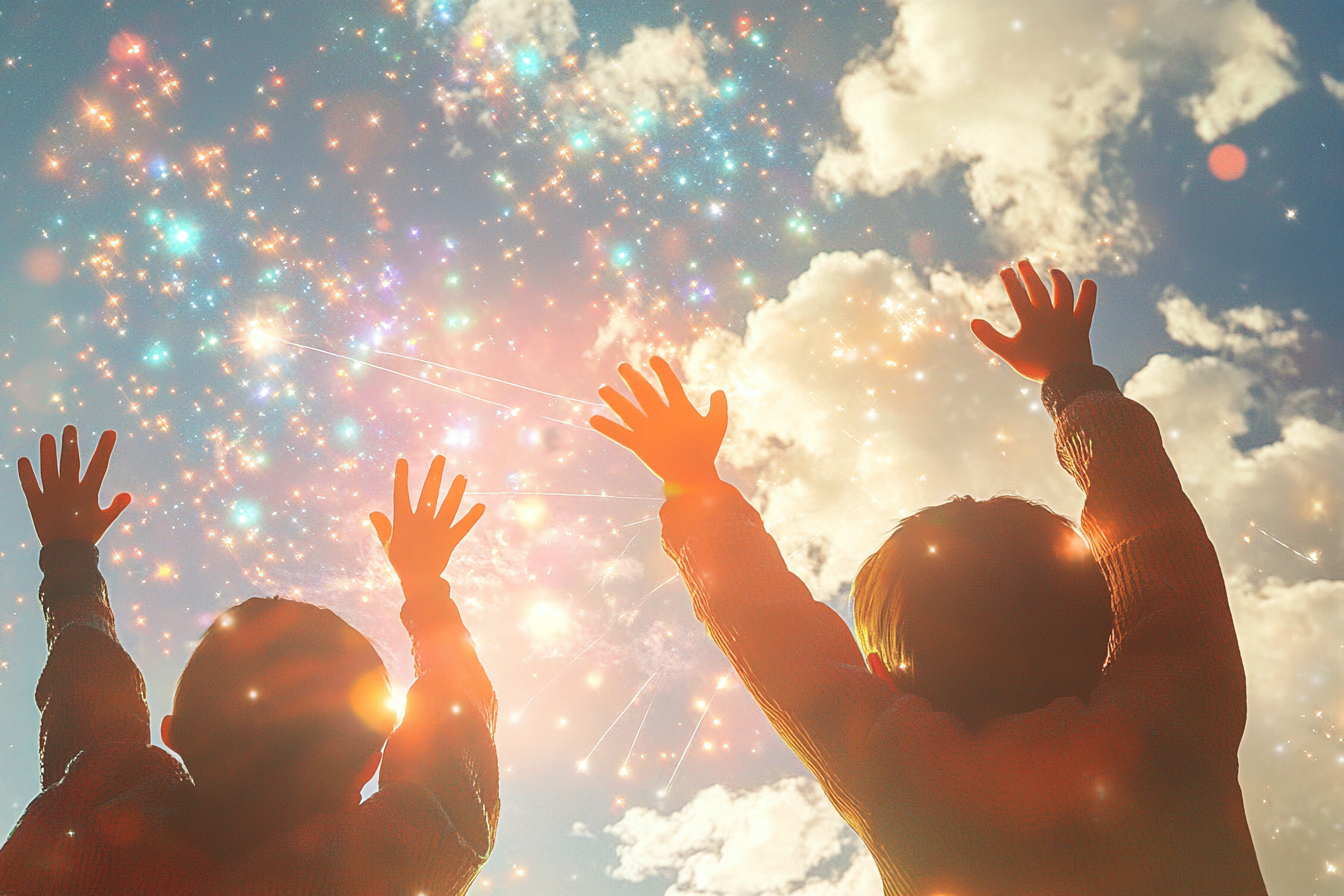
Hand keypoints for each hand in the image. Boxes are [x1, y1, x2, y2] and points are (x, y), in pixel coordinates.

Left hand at [18, 426, 132, 545]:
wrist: (66, 554)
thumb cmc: (88, 535)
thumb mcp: (105, 520)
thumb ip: (116, 506)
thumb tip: (127, 495)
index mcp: (88, 493)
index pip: (99, 465)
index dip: (105, 448)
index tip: (109, 432)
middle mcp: (69, 490)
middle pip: (70, 461)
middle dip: (70, 443)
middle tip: (69, 428)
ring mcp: (52, 496)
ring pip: (48, 469)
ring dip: (47, 452)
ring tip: (46, 437)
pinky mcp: (36, 504)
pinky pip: (29, 485)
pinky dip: (26, 473)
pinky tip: (24, 460)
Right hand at [369, 456, 484, 588]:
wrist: (418, 581)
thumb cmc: (400, 561)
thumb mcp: (388, 544)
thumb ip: (382, 527)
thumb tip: (373, 512)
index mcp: (404, 522)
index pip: (401, 495)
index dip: (401, 477)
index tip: (402, 461)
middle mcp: (422, 522)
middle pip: (429, 493)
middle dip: (435, 475)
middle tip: (440, 458)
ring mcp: (438, 530)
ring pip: (449, 506)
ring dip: (456, 491)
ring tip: (463, 477)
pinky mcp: (450, 540)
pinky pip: (463, 527)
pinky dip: (472, 517)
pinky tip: (481, 506)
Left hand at [590, 357, 726, 496]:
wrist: (693, 477)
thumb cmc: (706, 450)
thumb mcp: (718, 426)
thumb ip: (719, 406)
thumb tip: (718, 390)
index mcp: (681, 410)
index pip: (670, 384)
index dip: (662, 370)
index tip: (652, 359)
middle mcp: (662, 417)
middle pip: (643, 393)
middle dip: (631, 378)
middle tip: (621, 367)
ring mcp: (649, 431)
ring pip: (627, 411)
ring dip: (613, 399)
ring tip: (601, 389)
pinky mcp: (639, 446)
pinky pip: (619, 435)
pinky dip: (606, 427)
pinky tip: (592, 419)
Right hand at [970, 260, 1096, 382]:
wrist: (1067, 378)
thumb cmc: (1035, 366)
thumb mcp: (1008, 353)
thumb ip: (989, 337)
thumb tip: (973, 321)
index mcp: (1030, 319)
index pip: (1017, 294)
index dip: (1010, 280)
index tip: (1005, 270)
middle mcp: (1049, 313)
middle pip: (1038, 287)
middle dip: (1029, 273)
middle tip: (1023, 262)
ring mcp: (1067, 317)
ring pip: (1063, 291)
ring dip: (1058, 278)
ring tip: (1053, 271)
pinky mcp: (1082, 324)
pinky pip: (1087, 304)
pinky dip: (1088, 292)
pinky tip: (1088, 283)